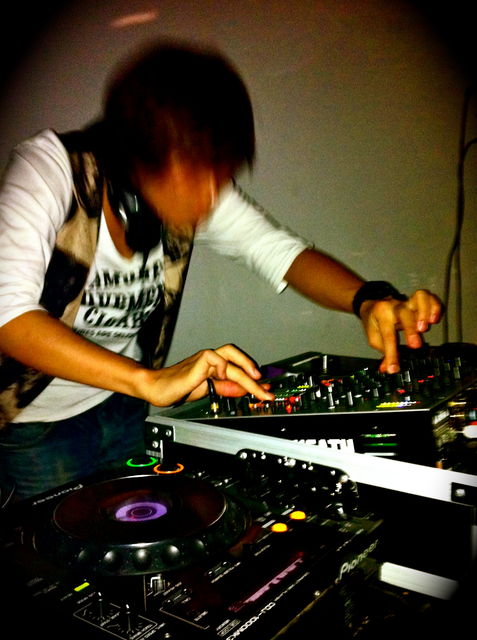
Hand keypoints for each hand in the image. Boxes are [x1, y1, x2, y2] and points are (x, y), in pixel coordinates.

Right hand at [145, 344, 274, 406]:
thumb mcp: (209, 390)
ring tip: (255, 380)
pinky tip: (223, 377)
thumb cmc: (178, 388)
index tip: (266, 390)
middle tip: (264, 385)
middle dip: (252, 367)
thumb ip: (226, 388)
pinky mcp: (196, 362)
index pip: (237, 366)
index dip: (253, 377)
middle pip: (234, 353)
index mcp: (213, 366)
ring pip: (228, 354)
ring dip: (244, 367)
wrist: (156, 388)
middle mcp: (210, 359)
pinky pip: (214, 357)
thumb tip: (245, 389)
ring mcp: (203, 359)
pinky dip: (222, 367)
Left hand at [359, 289, 442, 372]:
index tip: (393, 368)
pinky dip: (435, 307)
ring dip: (425, 311)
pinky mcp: (418, 301)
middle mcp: (395, 306)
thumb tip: (388, 370)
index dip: (391, 354)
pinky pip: (430, 298)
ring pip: (420, 297)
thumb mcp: (374, 338)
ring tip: (426, 327)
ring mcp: (408, 302)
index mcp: (381, 315)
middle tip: (415, 345)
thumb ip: (383, 352)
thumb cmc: (374, 322)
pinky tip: (434, 320)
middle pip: (404, 313)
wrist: (372, 304)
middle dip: (410, 329)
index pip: (388, 335)